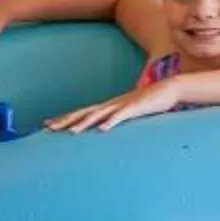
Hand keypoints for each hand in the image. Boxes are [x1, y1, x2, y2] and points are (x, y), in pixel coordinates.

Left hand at [47, 82, 182, 132]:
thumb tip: (108, 129)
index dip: (66, 117)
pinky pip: (121, 115)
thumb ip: (120, 119)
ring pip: (100, 114)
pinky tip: (103, 129)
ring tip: (72, 132)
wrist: (171, 88)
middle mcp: (112, 104)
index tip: (48, 124)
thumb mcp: (132, 112)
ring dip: (85, 123)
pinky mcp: (136, 107)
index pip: (83, 112)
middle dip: (67, 120)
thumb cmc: (151, 102)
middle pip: (85, 112)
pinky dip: (111, 121)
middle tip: (48, 127)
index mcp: (110, 106)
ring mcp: (123, 105)